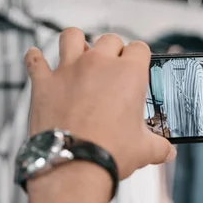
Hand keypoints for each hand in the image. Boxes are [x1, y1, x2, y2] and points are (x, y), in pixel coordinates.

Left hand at [25, 28, 175, 179]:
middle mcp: (99, 64)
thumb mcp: (145, 150)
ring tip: (79, 55)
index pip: (139, 48)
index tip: (137, 70)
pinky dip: (35, 59)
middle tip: (112, 71)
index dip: (139, 59)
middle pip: (109, 40)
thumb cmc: (109, 153)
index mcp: (128, 74)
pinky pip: (34, 60)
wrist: (73, 167)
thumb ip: (160, 147)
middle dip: (113, 51)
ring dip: (76, 42)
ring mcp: (69, 70)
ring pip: (71, 36)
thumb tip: (168, 152)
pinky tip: (37, 60)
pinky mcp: (43, 83)